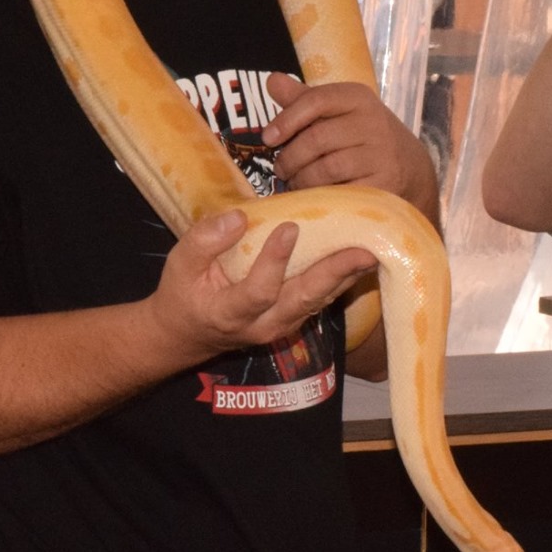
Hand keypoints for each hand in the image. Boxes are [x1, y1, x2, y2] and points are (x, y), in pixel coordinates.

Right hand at [147, 212, 377, 361]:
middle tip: (363, 250)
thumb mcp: (179, 264)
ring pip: (318, 301)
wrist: (186, 333)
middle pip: (303, 300)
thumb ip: (204, 241)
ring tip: (372, 250)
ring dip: (345, 276)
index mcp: (229, 313)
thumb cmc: (182, 293)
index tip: (290, 228)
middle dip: (334, 274)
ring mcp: (281, 326)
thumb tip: (238, 217)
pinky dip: (340, 278)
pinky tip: (358, 257)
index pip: (259, 291)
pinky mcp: (293, 318)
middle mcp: (262, 325)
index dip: (274, 262)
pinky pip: (320, 298)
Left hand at [263, 73, 439, 217]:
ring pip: (326, 169)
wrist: (410, 169)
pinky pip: (341, 193)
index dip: (287, 119)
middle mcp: (373, 122)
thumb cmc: (361, 138)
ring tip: (296, 184)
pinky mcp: (385, 185)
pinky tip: (316, 197)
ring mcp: (382, 155)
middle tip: (281, 170)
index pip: (316, 100)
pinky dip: (322, 197)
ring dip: (302, 180)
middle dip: (290, 158)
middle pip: (316, 138)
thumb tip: (272, 81)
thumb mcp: (337, 113)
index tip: (267, 138)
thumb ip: (304, 100)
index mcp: (358, 98)